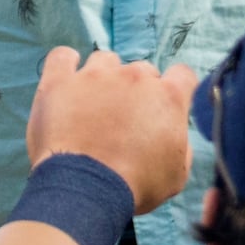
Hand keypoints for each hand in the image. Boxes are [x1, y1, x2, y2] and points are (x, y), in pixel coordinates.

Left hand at [26, 48, 197, 210]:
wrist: (87, 188)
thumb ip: (180, 144)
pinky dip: (66, 63)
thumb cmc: (135, 185)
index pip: (183, 75)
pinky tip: (68, 79)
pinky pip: (63, 56)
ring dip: (105, 77)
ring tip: (96, 104)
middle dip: (138, 91)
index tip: (166, 105)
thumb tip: (173, 131)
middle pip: (142, 71)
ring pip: (106, 61)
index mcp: (167, 98)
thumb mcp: (176, 174)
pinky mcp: (61, 81)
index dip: (177, 89)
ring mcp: (95, 75)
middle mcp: (134, 77)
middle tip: (127, 119)